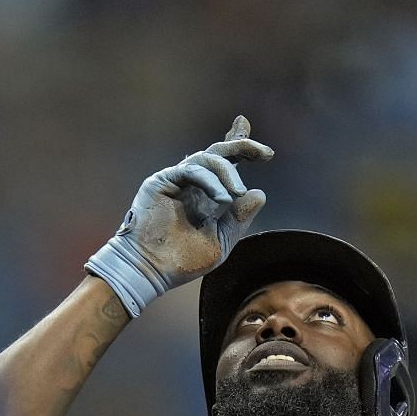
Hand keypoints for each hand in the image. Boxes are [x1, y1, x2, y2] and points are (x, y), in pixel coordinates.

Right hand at [85, 116, 273, 316]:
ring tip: (236, 194)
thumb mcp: (222, 240)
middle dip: (243, 146)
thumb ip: (239, 218)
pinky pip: (191, 170)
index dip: (240, 147)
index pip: (226, 164)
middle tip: (264, 154)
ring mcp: (177, 180)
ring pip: (208, 158)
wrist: (152, 270)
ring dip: (227, 173)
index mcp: (206, 195)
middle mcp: (193, 184)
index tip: (263, 147)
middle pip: (219, 152)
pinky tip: (222, 198)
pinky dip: (210, 180)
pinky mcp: (162, 181)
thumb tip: (259, 193)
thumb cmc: (183, 261)